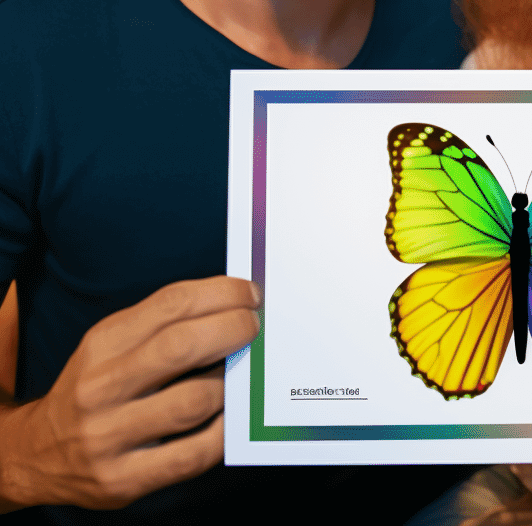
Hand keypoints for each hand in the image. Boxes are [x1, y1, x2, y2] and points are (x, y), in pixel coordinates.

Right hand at [0, 275, 259, 510]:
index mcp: (102, 343)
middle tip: (253, 327)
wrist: (36, 453)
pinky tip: (231, 416)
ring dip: (230, 383)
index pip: (173, 304)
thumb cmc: (96, 387)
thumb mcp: (112, 344)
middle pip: (182, 347)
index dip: (221, 293)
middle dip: (233, 330)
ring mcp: (109, 437)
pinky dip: (224, 431)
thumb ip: (164, 324)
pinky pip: (193, 453)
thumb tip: (233, 304)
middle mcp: (101, 388)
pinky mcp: (123, 480)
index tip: (249, 293)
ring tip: (242, 373)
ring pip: (193, 401)